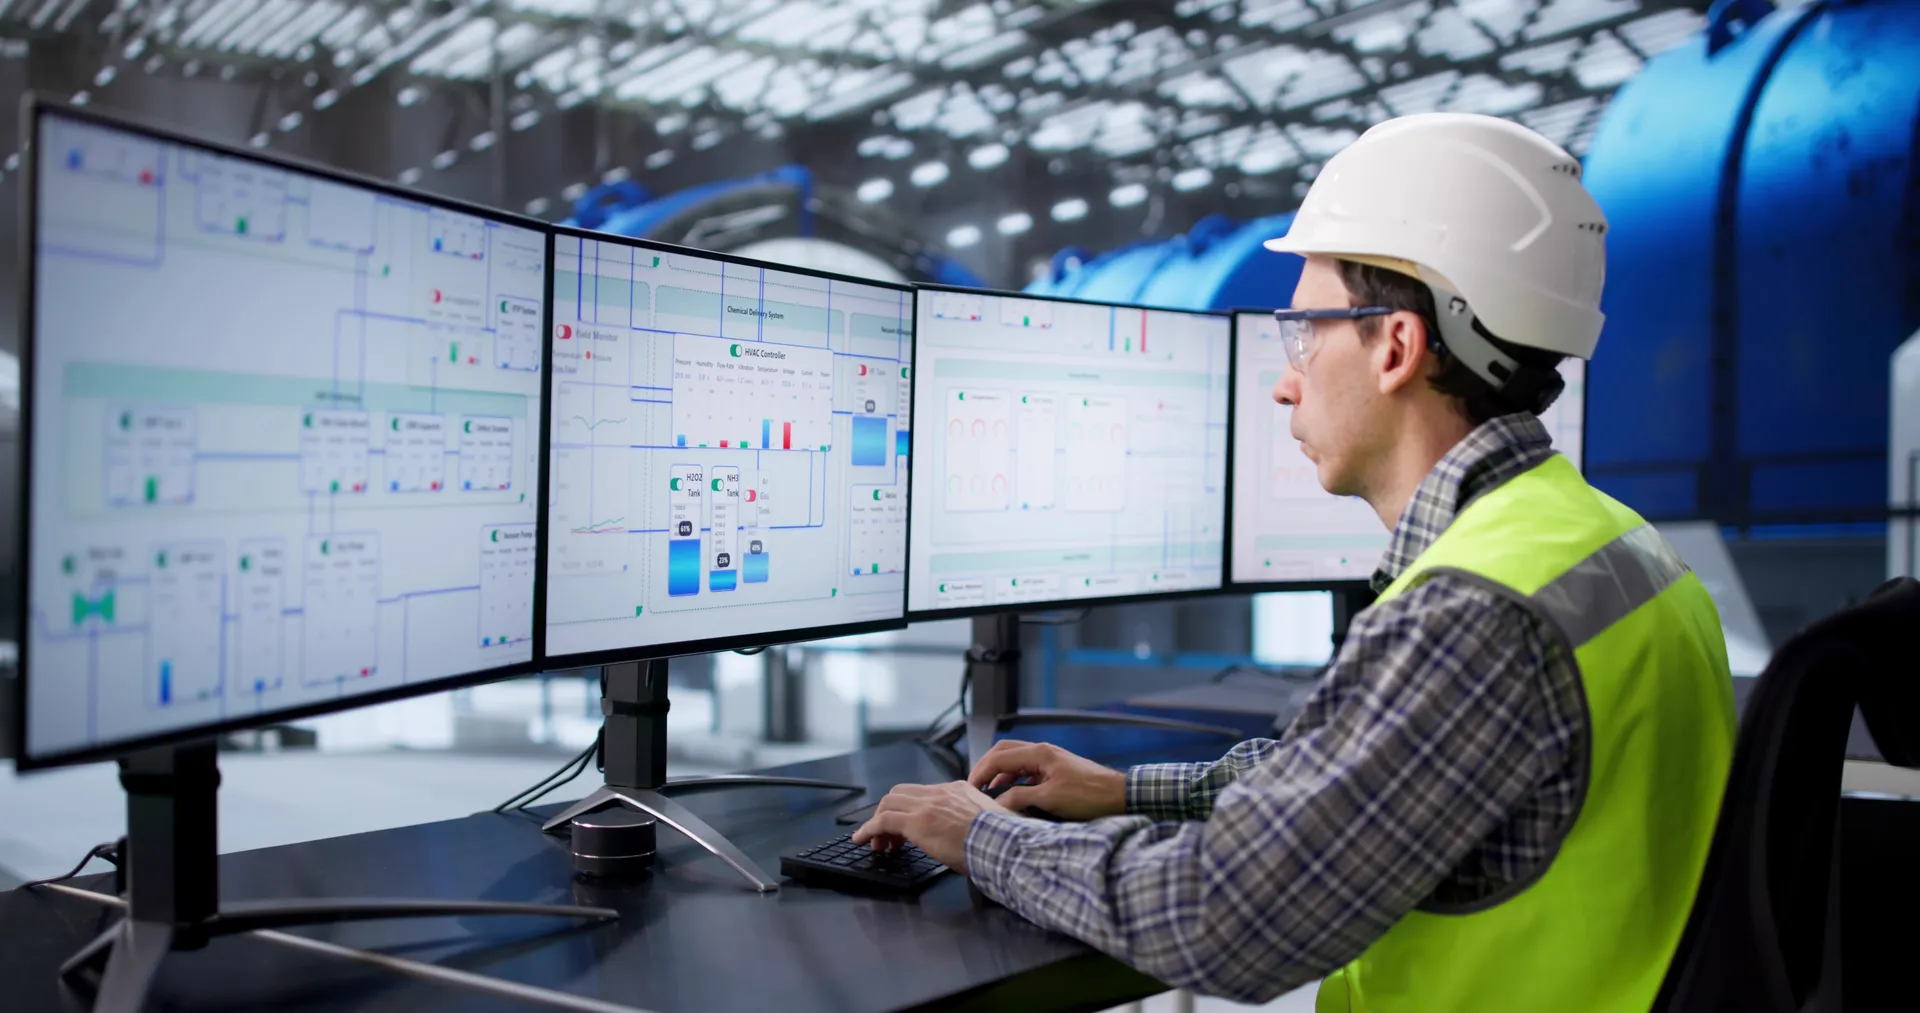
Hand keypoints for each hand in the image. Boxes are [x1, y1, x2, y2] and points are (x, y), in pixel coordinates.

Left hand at [850, 782, 1005, 872]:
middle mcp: (940, 792)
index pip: (924, 793)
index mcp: (958, 790)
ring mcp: (927, 805)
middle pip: (900, 793)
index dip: (910, 809)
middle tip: (889, 836)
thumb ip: (976, 819)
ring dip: (878, 822)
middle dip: (889, 812)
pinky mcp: (916, 822)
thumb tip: (975, 831)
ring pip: (888, 803)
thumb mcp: (990, 820)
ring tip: (878, 843)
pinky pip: (882, 821)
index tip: (908, 827)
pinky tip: (862, 840)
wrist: (1003, 844)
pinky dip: (868, 829)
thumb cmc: (1002, 839)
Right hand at [968, 739, 1126, 820]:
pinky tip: (1014, 795)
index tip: (969, 788)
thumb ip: (1020, 798)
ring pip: (1017, 762)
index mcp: (1039, 754)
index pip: (999, 757)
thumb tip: (997, 803)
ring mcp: (1051, 760)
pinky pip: (1029, 771)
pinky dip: (1016, 781)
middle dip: (987, 767)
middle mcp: (1043, 752)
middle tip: (975, 786)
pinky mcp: (1058, 771)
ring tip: (990, 793)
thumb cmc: (1090, 795)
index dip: (980, 772)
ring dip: (1001, 774)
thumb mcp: (1050, 799)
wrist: (1119, 796)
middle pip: (1005, 752)